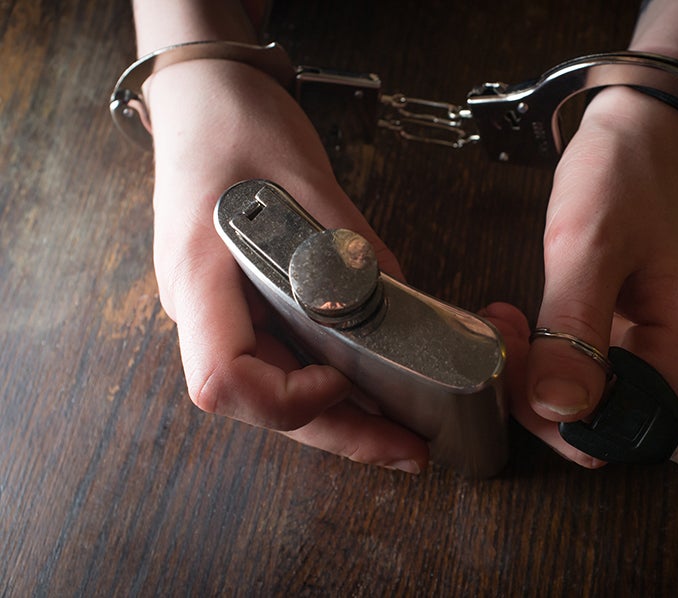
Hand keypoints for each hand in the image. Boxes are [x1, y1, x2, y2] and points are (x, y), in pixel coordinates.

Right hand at [146, 59, 427, 472]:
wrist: (204, 95)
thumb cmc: (239, 125)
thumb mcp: (308, 179)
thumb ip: (353, 250)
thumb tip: (401, 305)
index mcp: (198, 277)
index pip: (223, 380)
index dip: (285, 398)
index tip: (340, 379)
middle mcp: (200, 307)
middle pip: (258, 402)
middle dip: (336, 431)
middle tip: (406, 450)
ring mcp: (219, 308)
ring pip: (273, 387)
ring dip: (336, 415)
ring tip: (399, 431)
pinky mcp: (240, 300)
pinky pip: (281, 355)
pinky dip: (326, 379)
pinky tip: (371, 385)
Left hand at [516, 87, 677, 466]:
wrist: (645, 135)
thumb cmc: (626, 177)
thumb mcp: (590, 244)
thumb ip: (574, 329)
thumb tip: (559, 410)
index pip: (612, 430)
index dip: (550, 412)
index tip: (512, 353)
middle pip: (597, 423)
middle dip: (537, 389)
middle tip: (502, 330)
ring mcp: (663, 354)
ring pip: (585, 400)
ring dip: (536, 371)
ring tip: (507, 318)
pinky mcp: (638, 339)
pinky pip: (587, 372)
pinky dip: (548, 355)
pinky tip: (524, 321)